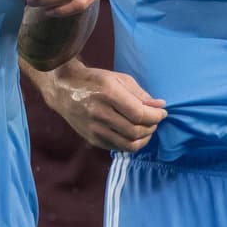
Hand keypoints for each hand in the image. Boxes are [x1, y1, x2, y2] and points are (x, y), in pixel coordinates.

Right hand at [41, 60, 166, 151]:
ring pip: (129, 144)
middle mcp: (100, 113)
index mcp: (108, 93)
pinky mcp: (92, 139)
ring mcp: (94, 129)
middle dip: (152, 127)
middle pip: (136, 131)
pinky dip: (131, 144)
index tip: (162, 113)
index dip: (155, 116)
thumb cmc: (94, 80)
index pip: (139, 114)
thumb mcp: (118, 78)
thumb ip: (140, 94)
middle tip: (155, 120)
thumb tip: (160, 106)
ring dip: (144, 138)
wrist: (64, 89)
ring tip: (147, 129)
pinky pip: (118, 148)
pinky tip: (135, 135)